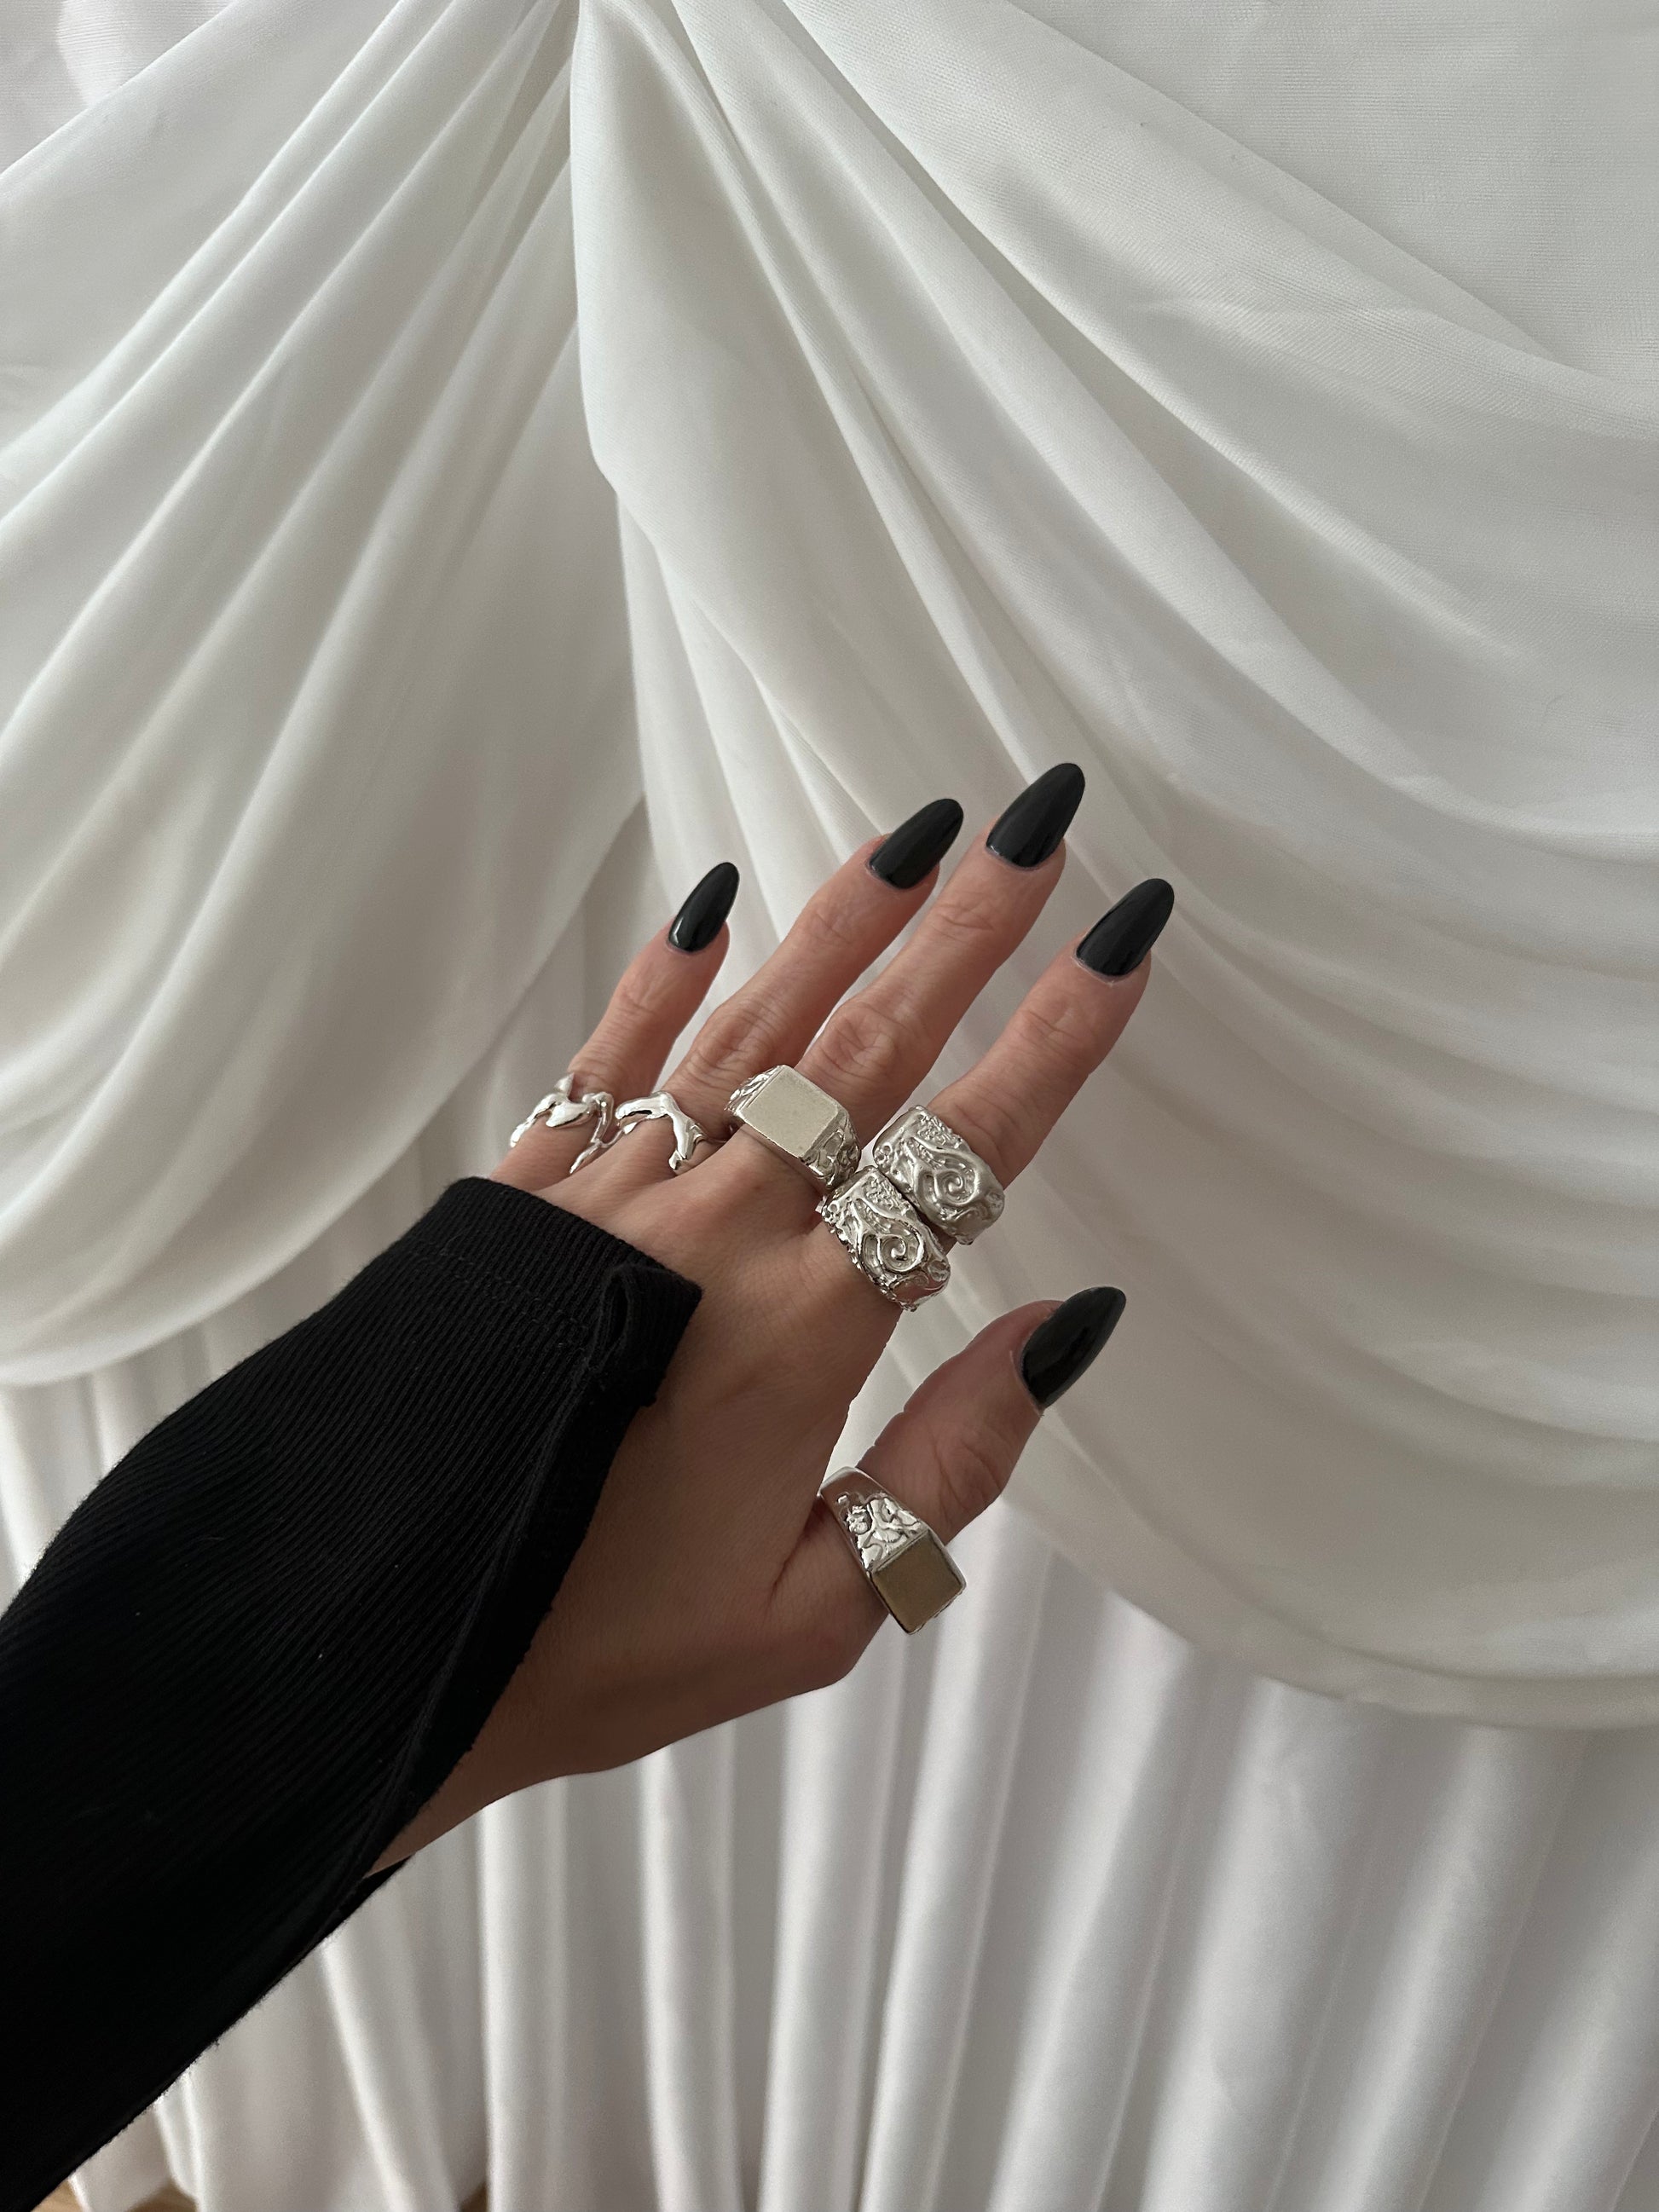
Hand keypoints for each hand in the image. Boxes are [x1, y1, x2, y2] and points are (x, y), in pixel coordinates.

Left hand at [374, 769, 1171, 1867]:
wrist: (375, 1641)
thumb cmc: (611, 1647)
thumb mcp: (813, 1612)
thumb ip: (949, 1466)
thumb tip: (1070, 1325)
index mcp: (803, 1331)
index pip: (963, 1154)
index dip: (1055, 1042)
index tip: (1126, 939)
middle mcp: (714, 1234)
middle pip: (866, 1050)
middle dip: (968, 929)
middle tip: (1042, 824)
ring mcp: (610, 1201)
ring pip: (750, 1029)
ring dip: (842, 923)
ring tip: (922, 833)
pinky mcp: (520, 1200)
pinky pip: (603, 1062)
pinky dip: (661, 980)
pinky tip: (711, 905)